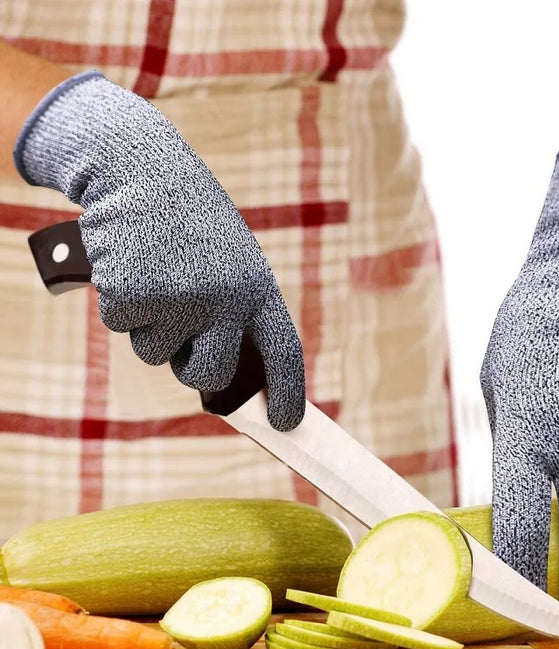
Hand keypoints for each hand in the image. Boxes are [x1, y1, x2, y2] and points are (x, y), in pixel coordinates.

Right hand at [14, 72, 303, 430]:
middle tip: (183, 340)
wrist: (140, 167)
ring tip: (157, 272)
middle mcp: (226, 299)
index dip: (289, 393)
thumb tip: (220, 379)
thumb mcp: (229, 261)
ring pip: (156, 353)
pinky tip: (131, 264)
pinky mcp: (133, 295)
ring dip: (151, 325)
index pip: (284, 352)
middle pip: (210, 375)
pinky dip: (121, 304)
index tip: (287, 424)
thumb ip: (232, 314)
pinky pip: (123, 326)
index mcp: (258, 287)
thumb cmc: (188, 223)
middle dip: (193, 371)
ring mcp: (180, 299)